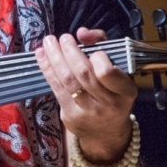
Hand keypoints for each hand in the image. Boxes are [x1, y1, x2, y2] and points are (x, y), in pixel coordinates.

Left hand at [35, 28, 136, 160]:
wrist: (106, 133)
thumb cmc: (113, 95)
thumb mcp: (118, 71)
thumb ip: (103, 45)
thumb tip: (82, 33)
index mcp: (125, 92)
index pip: (107, 71)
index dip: (96, 56)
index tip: (90, 49)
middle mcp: (108, 104)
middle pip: (83, 73)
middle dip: (70, 51)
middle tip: (62, 37)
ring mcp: (88, 112)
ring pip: (67, 80)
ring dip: (54, 58)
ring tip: (48, 42)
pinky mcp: (70, 116)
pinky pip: (56, 89)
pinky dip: (47, 69)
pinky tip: (41, 56)